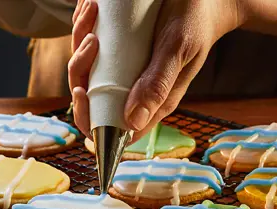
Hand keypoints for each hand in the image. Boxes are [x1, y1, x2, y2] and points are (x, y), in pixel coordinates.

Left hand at [69, 0, 242, 141]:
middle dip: (80, 71)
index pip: (112, 128)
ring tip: (93, 15)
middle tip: (91, 41)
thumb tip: (132, 123)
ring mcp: (126, 71)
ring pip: (88, 71)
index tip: (82, 91)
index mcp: (150, 103)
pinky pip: (93, 49)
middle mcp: (134, 90)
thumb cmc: (196, 23)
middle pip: (92, 98)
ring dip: (81, 43)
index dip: (88, 118)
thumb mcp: (178, 51)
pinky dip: (86, 28)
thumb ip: (158, 86)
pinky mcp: (121, 52)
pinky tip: (94, 10)